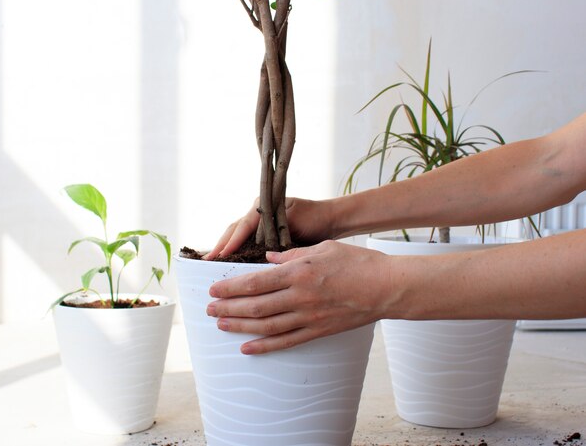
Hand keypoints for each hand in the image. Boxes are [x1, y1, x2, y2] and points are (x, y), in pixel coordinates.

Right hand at [203, 197, 336, 259]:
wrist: (329, 219)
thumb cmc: (314, 218)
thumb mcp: (295, 222)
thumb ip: (277, 232)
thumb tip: (263, 252)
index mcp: (263, 206)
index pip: (243, 225)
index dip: (232, 242)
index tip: (221, 255)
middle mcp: (257, 212)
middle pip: (233, 229)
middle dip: (220, 245)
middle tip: (206, 261)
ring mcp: (258, 222)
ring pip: (236, 235)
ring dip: (224, 248)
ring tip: (209, 263)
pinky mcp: (263, 233)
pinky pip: (245, 241)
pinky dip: (235, 251)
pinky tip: (226, 263)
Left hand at [206, 240, 389, 353]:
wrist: (387, 288)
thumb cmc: (358, 262)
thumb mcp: (323, 248)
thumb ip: (292, 255)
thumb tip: (268, 259)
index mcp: (299, 273)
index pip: (255, 282)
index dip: (230, 288)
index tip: (213, 289)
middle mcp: (300, 297)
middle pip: (255, 306)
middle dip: (228, 307)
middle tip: (209, 308)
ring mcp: (309, 317)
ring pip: (266, 326)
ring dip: (239, 326)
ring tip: (220, 324)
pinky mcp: (318, 331)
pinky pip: (286, 341)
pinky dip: (265, 346)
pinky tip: (247, 347)